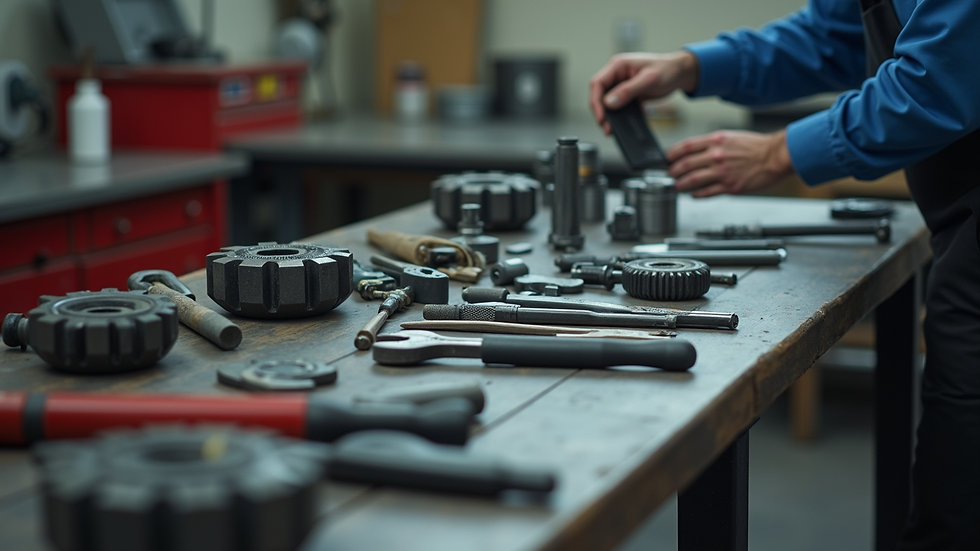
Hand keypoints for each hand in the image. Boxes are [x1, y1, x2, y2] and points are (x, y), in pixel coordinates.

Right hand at [589, 51, 698, 133]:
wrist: (681, 73)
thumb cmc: (668, 70)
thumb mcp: (648, 80)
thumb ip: (627, 91)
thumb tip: (609, 102)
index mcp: (618, 66)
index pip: (597, 83)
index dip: (595, 101)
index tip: (601, 116)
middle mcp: (618, 75)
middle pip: (600, 94)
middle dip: (601, 111)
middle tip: (606, 126)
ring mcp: (623, 84)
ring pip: (608, 102)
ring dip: (610, 116)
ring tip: (612, 129)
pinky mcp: (629, 94)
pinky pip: (620, 106)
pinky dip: (621, 116)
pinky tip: (625, 123)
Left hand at [667, 130, 795, 197]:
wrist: (777, 156)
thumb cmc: (758, 146)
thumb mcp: (732, 137)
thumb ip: (714, 143)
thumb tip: (698, 151)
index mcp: (716, 141)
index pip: (687, 146)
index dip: (674, 153)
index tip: (668, 158)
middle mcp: (716, 155)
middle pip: (686, 164)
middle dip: (674, 171)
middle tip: (670, 174)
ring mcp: (722, 172)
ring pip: (693, 180)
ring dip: (681, 184)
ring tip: (677, 186)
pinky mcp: (730, 186)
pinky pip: (707, 192)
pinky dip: (697, 194)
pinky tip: (693, 195)